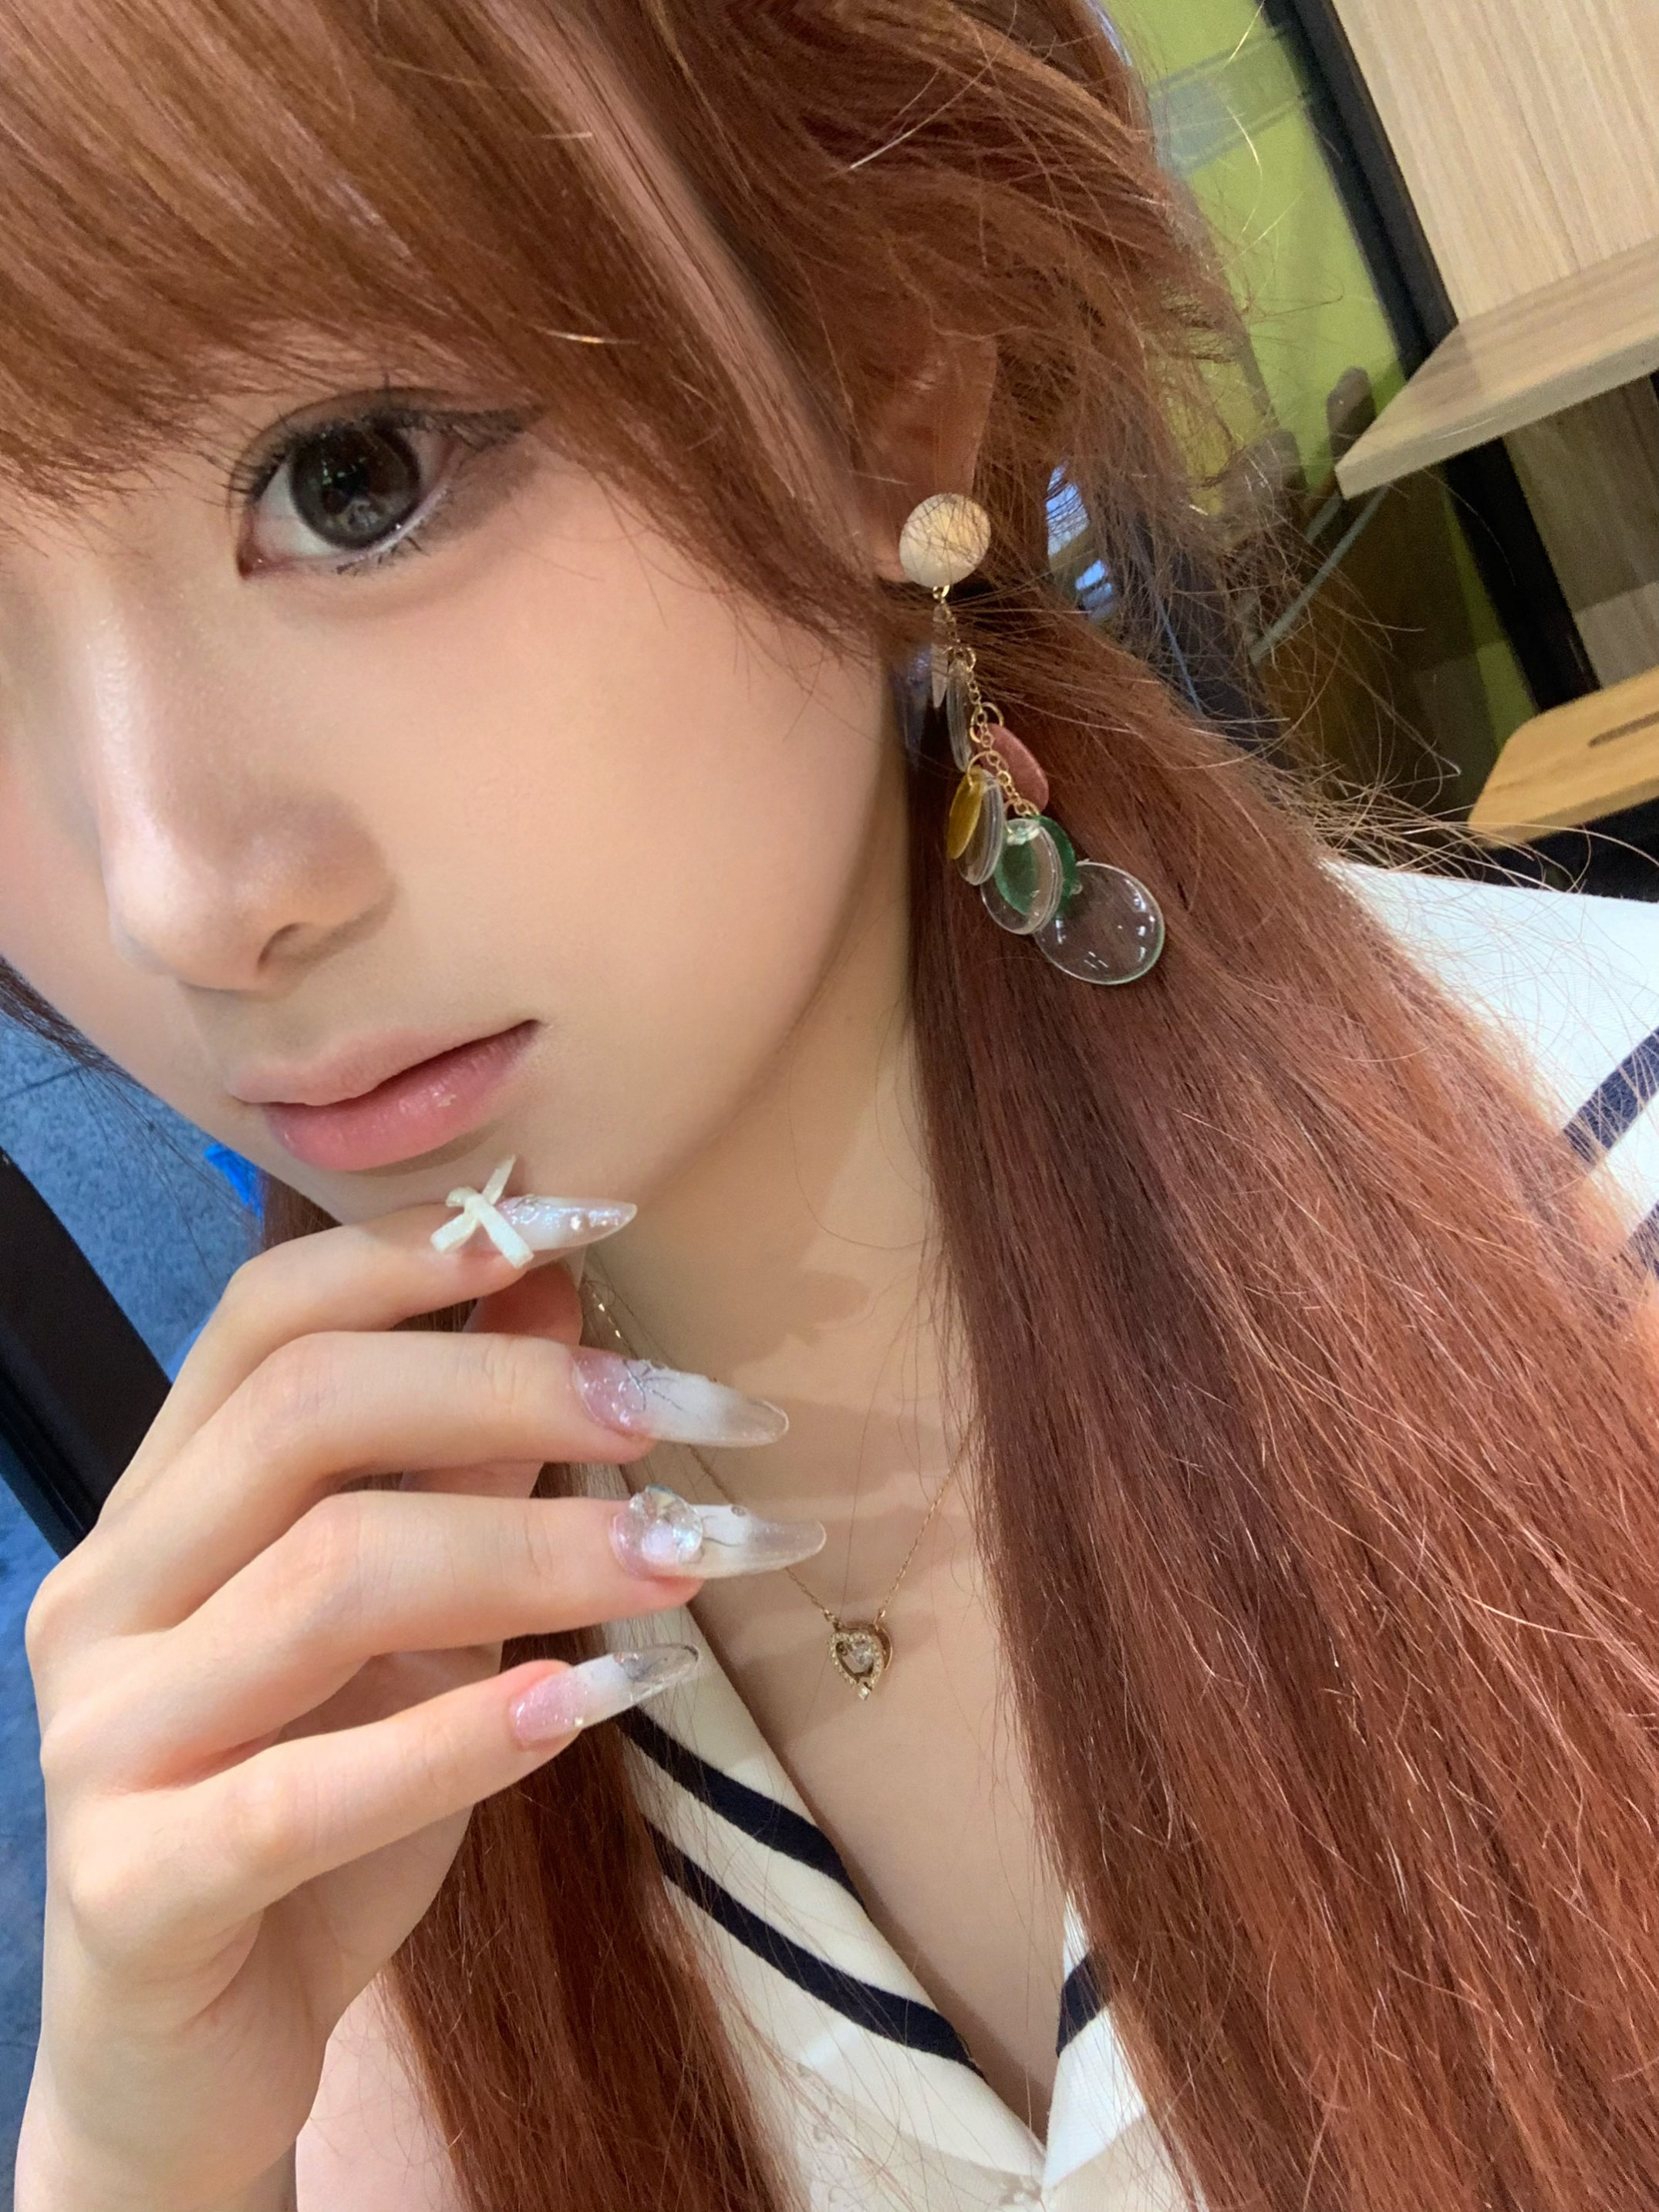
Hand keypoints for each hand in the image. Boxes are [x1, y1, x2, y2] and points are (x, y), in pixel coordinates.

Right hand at [14, 1203, 790, 2211]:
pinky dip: (464, 1738)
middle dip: (521, 1389)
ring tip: (694, 1561)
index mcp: (162, 1504)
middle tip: (694, 1414)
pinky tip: (592, 1706)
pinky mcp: (133, 1890)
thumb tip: (554, 1278)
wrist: (198, 2052)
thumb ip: (463, 1460)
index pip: (267, 1314)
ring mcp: (103, 1741)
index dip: (426, 1249)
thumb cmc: (316, 1797)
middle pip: (306, 1415)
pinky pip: (302, 1792)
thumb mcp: (413, 1616)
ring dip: (542, 1552)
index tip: (595, 1220)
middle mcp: (111, 1594)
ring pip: (328, 1581)